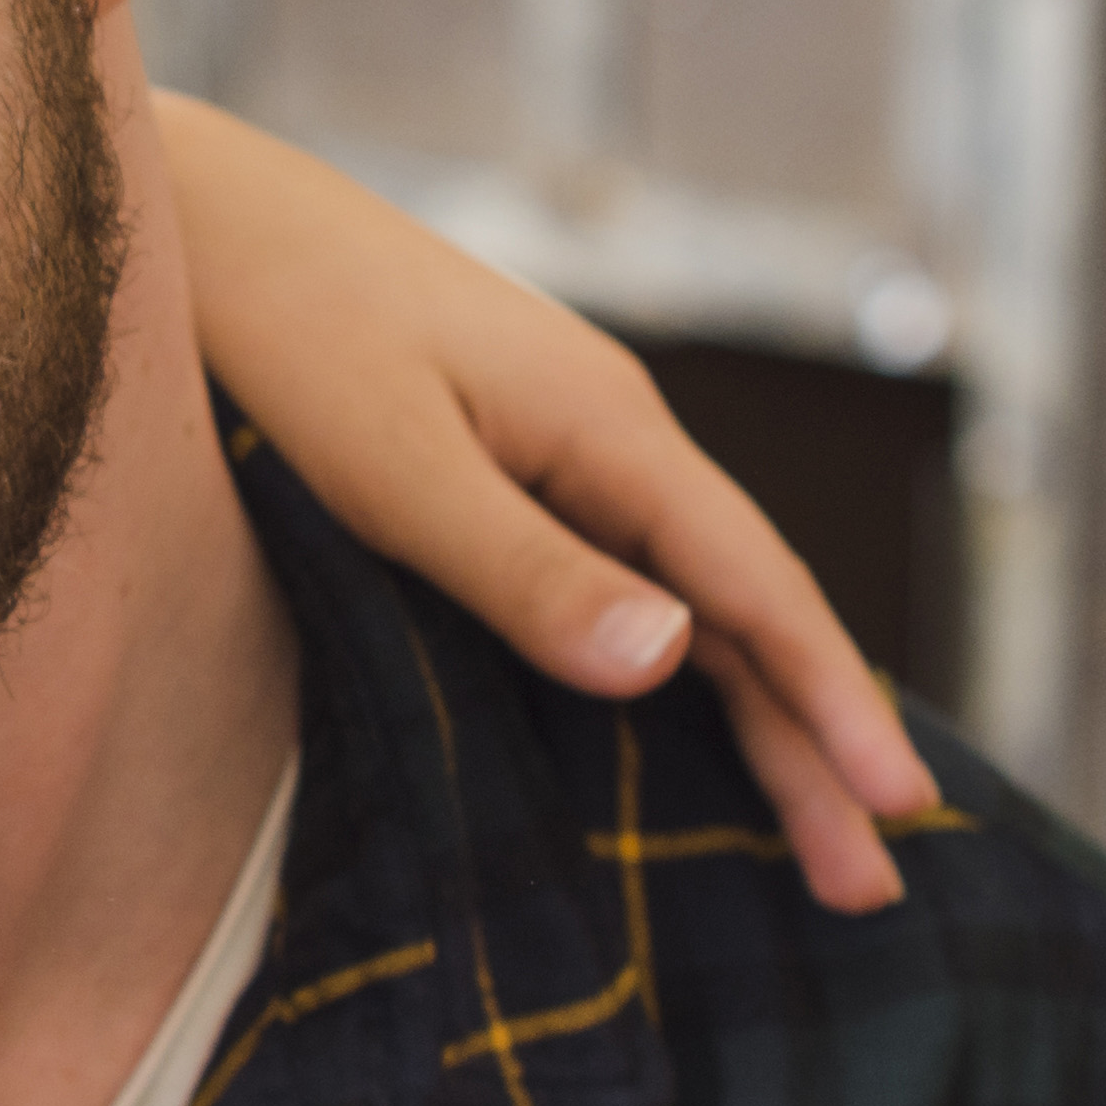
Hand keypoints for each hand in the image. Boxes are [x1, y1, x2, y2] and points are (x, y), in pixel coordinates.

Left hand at [148, 90, 947, 911]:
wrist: (204, 219)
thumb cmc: (286, 332)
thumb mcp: (396, 468)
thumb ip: (527, 569)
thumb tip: (673, 663)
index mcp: (611, 432)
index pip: (757, 589)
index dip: (835, 703)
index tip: (901, 807)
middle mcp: (615, 438)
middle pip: (747, 610)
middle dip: (819, 745)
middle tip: (873, 887)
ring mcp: (567, 449)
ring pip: (698, 602)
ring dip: (762, 719)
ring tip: (817, 839)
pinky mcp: (513, 464)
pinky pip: (635, 581)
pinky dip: (689, 666)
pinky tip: (698, 721)